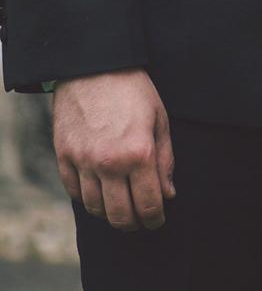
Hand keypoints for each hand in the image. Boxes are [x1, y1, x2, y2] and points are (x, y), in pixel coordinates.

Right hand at [52, 69, 174, 230]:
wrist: (94, 66)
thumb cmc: (133, 90)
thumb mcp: (160, 119)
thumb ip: (165, 160)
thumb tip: (168, 194)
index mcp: (139, 154)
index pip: (148, 204)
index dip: (155, 219)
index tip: (157, 220)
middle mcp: (110, 163)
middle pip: (120, 215)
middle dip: (133, 224)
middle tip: (139, 221)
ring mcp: (83, 162)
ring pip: (95, 208)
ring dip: (109, 215)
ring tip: (120, 209)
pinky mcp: (64, 157)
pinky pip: (74, 192)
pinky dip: (88, 199)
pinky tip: (99, 193)